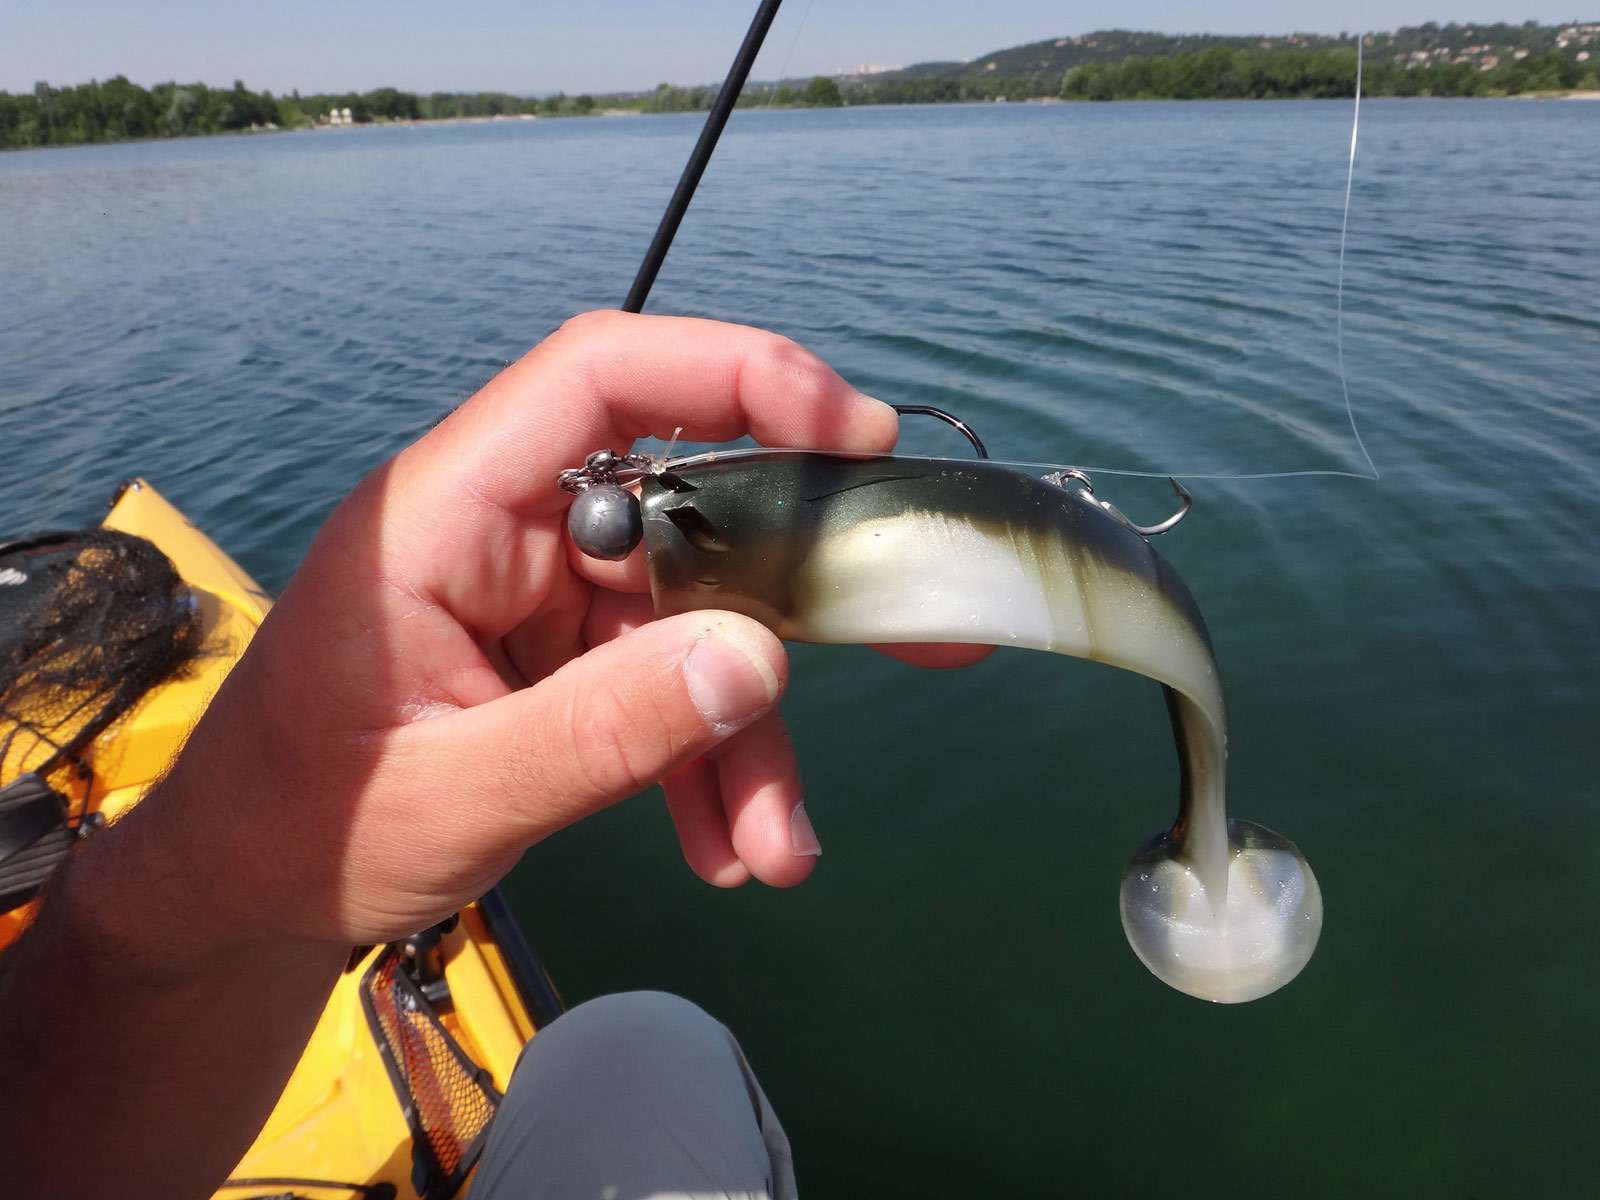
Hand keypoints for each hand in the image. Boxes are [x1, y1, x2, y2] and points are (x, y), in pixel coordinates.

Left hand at [152, 311, 984, 947]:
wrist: (247, 893)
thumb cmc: (302, 825)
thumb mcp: (455, 794)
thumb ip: (601, 731)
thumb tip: (760, 662)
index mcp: (446, 512)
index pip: (599, 380)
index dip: (733, 375)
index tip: (851, 430)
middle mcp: (507, 531)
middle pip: (688, 513)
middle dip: (797, 594)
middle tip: (923, 636)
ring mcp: (539, 596)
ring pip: (694, 623)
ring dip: (748, 734)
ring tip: (775, 848)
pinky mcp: (560, 657)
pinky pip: (667, 684)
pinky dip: (707, 761)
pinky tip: (724, 846)